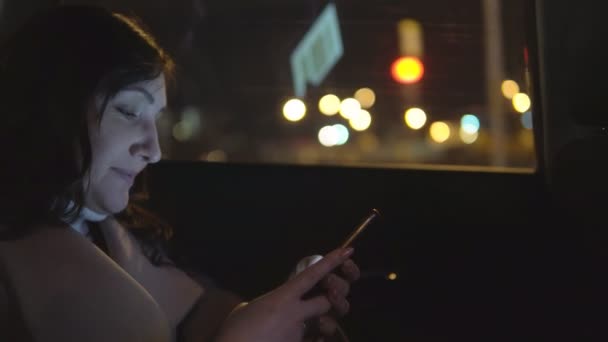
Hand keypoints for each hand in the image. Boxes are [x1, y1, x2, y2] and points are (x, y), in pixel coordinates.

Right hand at [214, 247, 354, 341]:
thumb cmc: (233, 332)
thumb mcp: (244, 310)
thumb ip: (265, 303)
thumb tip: (270, 306)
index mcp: (281, 298)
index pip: (311, 275)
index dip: (331, 261)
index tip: (347, 250)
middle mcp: (294, 315)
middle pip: (327, 302)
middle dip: (330, 302)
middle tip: (325, 303)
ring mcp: (298, 335)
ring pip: (323, 326)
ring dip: (320, 326)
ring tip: (307, 328)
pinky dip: (313, 341)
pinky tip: (305, 339)